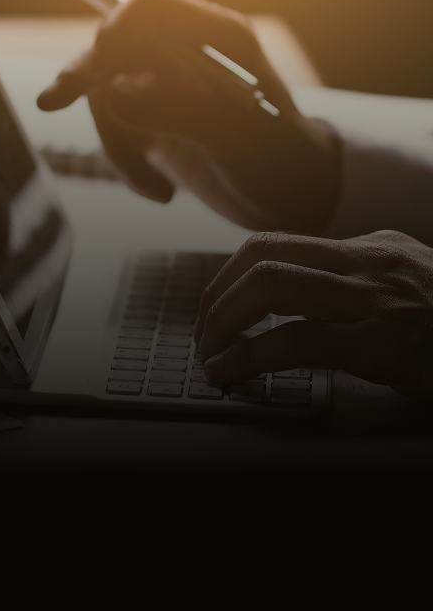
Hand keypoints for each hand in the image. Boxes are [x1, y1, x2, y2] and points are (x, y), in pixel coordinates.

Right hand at [37, 0, 340, 233]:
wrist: (292, 203)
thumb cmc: (284, 166)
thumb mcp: (240, 140)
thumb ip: (178, 111)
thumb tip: (113, 93)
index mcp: (219, 38)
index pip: (151, 7)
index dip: (115, 28)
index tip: (95, 69)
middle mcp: (188, 52)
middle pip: (116, 45)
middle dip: (88, 77)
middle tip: (53, 101)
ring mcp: (167, 84)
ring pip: (106, 92)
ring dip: (117, 143)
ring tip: (154, 188)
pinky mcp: (153, 116)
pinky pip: (113, 125)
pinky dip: (124, 161)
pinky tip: (157, 189)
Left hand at [194, 229, 432, 400]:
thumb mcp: (412, 281)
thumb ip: (363, 276)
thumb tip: (308, 286)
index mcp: (369, 248)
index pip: (276, 243)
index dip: (231, 275)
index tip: (215, 307)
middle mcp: (366, 262)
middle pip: (261, 256)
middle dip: (217, 295)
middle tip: (205, 332)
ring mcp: (373, 297)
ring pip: (271, 285)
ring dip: (223, 320)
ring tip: (210, 353)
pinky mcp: (380, 340)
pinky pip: (296, 340)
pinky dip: (250, 356)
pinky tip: (231, 373)